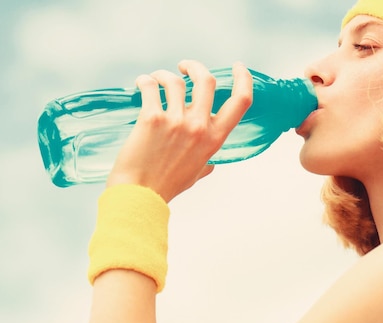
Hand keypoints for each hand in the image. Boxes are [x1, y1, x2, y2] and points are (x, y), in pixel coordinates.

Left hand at [106, 60, 252, 202]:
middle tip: (184, 67)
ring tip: (155, 80)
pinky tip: (141, 84)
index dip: (243, 79)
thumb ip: (206, 163)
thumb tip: (212, 163)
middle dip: (194, 67)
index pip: (241, 102)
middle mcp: (199, 127)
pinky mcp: (151, 118)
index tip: (238, 67)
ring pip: (175, 80)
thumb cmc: (166, 186)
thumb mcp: (196, 174)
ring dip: (163, 75)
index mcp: (214, 139)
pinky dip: (145, 81)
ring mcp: (176, 121)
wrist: (139, 196)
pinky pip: (150, 86)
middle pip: (206, 80)